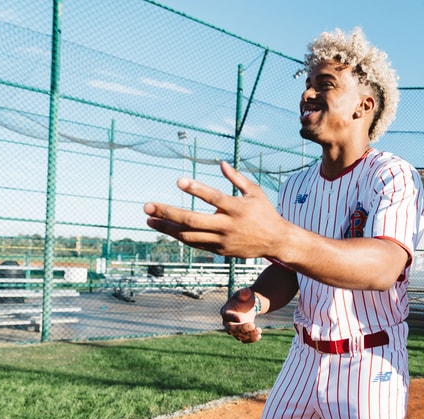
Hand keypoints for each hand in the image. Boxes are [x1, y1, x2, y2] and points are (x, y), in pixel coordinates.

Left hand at [143, 161, 286, 257]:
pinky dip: (180, 236)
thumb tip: (221, 163)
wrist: (276, 241)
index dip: (197, 189)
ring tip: (149, 219)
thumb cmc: (265, 212)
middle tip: (148, 206)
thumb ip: (237, 178)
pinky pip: (196, 243)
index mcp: (237, 208)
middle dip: (168, 213)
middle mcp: (228, 225)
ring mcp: (222, 240)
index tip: (178, 181)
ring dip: (167, 228)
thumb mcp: (255, 192)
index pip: (214, 197)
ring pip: (190, 235)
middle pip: (193, 220)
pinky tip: (167, 229)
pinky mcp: (220, 250)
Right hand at [220, 287, 261, 343]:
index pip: (227, 316)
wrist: (248, 305)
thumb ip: (244, 293)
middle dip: (242, 328)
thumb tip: (246, 291)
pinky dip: (251, 339)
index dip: (233, 318)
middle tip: (253, 325)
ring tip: (259, 330)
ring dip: (249, 335)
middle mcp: (227, 322)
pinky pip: (244, 340)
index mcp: (226, 311)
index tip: (240, 319)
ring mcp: (234, 330)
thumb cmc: (244, 298)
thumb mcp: (244, 294)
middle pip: (231, 329)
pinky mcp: (241, 335)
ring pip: (239, 336)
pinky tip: (259, 336)